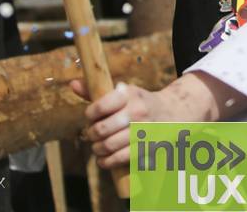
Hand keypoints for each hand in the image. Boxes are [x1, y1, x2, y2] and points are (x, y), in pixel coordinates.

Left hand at [72, 73, 246, 168]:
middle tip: (90, 135)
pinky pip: (121, 159)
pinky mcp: (147, 148)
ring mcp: (143, 131)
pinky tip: (104, 160)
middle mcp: (136, 112)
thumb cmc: (141, 102)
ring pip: (109, 146)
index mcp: (129, 94)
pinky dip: (107, 162)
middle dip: (91, 135)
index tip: (89, 117)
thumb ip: (97, 91)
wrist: (174, 113)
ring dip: (98, 150)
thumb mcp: (124, 92)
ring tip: (97, 147)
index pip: (101, 105)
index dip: (89, 114)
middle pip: (102, 129)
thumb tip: (72, 84)